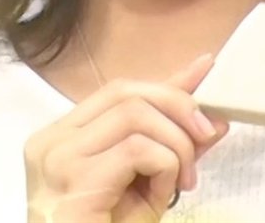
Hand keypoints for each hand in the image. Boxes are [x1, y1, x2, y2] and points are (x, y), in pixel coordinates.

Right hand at [24, 53, 229, 222]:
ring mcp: (57, 159)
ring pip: (134, 114)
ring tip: (182, 181)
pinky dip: (164, 166)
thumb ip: (170, 146)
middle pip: (125, 92)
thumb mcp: (145, 183)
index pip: (117, 91)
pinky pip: (137, 149)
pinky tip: (162, 194)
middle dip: (178, 106)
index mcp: (62, 137)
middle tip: (207, 136)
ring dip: (174, 143)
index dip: (165, 82)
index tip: (206, 70)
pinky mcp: (74, 181)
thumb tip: (212, 118)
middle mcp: (51, 141)